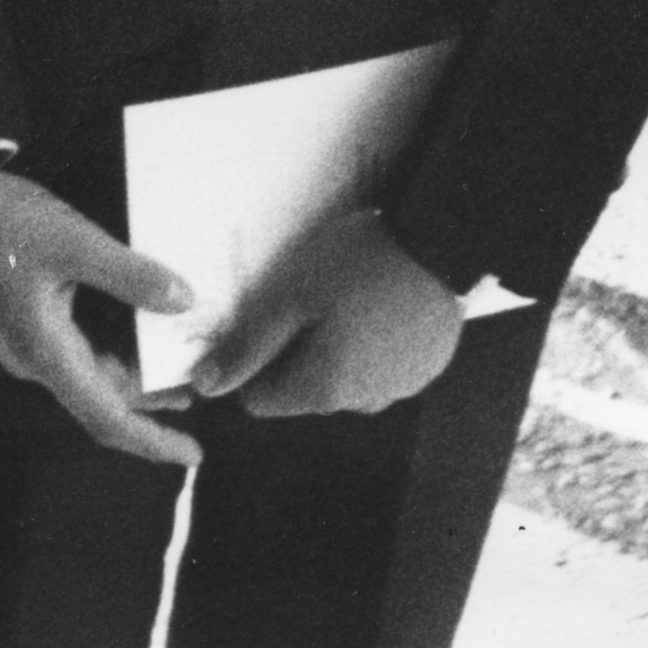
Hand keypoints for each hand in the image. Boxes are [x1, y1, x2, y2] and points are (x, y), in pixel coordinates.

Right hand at [0, 158, 198, 467]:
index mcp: (44, 353)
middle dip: (158, 397)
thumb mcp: (71, 241)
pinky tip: (146, 320)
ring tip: (187, 351)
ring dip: (141, 368)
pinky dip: (120, 343)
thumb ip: (130, 275)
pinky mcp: (27, 317)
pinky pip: (83, 346)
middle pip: (107, 396)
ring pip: (96, 370)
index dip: (153, 442)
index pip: (107, 418)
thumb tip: (184, 302)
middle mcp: (36, 357)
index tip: (196, 454)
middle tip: (209, 378)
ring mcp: (29, 339)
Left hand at [185, 206, 469, 419]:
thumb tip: (205, 385)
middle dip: (293, 353)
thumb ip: (248, 347)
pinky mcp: (426, 370)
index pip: (259, 401)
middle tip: (304, 299)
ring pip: (342, 379)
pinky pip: (380, 368)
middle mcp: (362, 403)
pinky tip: (377, 305)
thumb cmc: (357, 264)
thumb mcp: (290, 297)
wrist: (442, 243)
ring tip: (345, 298)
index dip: (250, 362)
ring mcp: (400, 389)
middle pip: (301, 391)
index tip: (262, 320)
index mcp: (323, 391)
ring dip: (333, 349)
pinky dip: (370, 345)